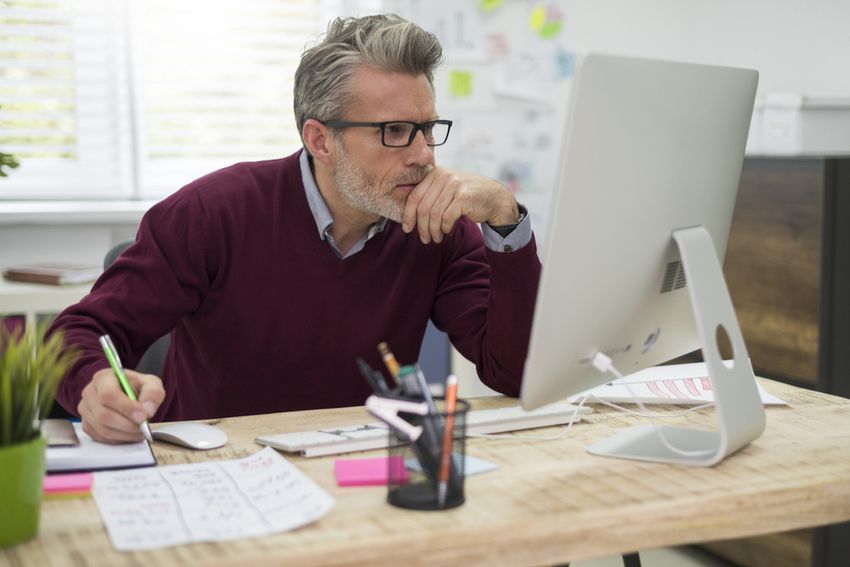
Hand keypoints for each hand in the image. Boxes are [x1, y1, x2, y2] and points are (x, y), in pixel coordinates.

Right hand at [78, 368, 164, 443]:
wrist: (129, 393)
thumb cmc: (137, 387)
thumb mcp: (151, 383)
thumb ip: (153, 393)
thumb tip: (147, 410)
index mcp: (103, 378)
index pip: (108, 394)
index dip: (126, 407)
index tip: (143, 416)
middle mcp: (89, 393)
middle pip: (104, 414)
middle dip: (128, 425)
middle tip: (144, 427)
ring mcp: (86, 411)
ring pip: (102, 428)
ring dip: (125, 434)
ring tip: (141, 431)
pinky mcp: (87, 425)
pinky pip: (101, 437)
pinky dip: (119, 439)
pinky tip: (131, 434)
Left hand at [401, 167, 518, 243]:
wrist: (495, 198)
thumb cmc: (466, 197)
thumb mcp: (446, 189)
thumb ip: (429, 195)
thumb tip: (406, 212)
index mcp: (435, 173)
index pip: (414, 197)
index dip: (408, 215)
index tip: (407, 228)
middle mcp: (444, 176)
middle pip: (423, 208)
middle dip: (422, 227)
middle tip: (424, 238)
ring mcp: (455, 186)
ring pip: (434, 215)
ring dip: (433, 231)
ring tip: (435, 238)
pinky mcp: (464, 197)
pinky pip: (447, 218)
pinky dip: (445, 228)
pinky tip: (446, 232)